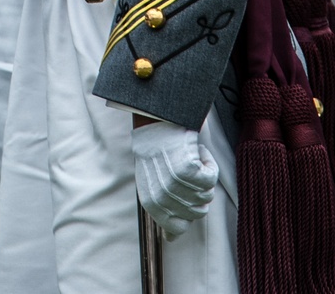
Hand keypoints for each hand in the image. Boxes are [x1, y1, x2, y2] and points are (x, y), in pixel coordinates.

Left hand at [133, 122, 217, 239]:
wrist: (156, 123)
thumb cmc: (157, 154)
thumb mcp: (153, 187)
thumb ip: (164, 214)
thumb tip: (171, 240)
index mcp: (152, 204)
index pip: (179, 227)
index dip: (187, 212)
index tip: (185, 195)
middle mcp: (163, 198)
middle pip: (198, 212)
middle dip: (195, 192)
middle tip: (184, 171)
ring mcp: (176, 185)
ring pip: (206, 195)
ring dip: (201, 176)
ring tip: (187, 160)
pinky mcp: (190, 171)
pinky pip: (211, 178)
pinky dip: (209, 164)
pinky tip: (196, 153)